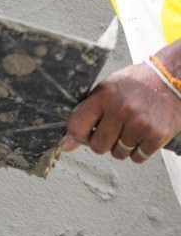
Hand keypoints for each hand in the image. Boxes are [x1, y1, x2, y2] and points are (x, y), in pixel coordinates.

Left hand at [62, 60, 180, 162]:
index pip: (76, 128)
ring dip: (122, 147)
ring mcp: (141, 123)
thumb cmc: (137, 84)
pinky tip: (142, 135)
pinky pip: (138, 157)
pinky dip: (138, 151)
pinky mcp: (158, 134)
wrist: (174, 78)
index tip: (84, 135)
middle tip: (112, 131)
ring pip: (118, 153)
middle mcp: (121, 109)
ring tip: (130, 129)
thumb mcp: (108, 89)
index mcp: (104, 95)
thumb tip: (66, 144)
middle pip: (97, 147)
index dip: (78, 136)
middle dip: (102, 143)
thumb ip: (86, 113)